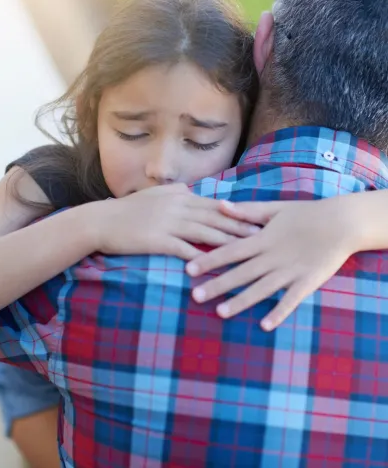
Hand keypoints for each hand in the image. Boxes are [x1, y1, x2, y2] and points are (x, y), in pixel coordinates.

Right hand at [90, 184, 259, 260]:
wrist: (102, 221)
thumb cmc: (128, 209)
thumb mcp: (154, 194)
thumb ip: (176, 191)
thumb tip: (193, 191)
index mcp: (179, 196)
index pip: (214, 204)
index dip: (237, 212)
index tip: (258, 219)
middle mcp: (178, 206)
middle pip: (216, 217)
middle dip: (241, 227)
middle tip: (264, 236)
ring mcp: (168, 223)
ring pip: (205, 233)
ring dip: (228, 242)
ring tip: (248, 251)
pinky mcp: (158, 240)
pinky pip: (185, 250)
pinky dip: (201, 259)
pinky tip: (216, 268)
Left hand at [186, 198, 356, 329]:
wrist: (342, 222)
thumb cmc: (305, 213)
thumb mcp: (274, 209)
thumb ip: (247, 211)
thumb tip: (221, 205)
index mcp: (262, 239)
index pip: (230, 251)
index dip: (209, 260)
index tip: (189, 270)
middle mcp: (272, 257)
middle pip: (240, 273)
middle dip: (217, 285)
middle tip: (195, 296)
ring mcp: (290, 271)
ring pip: (261, 289)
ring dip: (241, 302)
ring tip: (220, 313)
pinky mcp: (308, 282)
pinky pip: (291, 300)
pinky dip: (279, 312)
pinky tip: (265, 325)